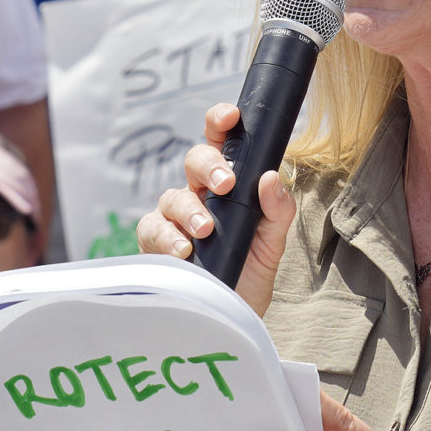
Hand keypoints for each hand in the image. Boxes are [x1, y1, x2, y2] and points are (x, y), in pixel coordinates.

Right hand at [137, 102, 296, 315]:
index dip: (221, 122)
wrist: (233, 313)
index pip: (221, 142)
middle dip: (209, 166)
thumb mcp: (272, 242)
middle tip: (225, 185)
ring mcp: (174, 217)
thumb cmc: (251, 271)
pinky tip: (183, 250)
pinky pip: (153, 230)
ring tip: (205, 229)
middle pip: (194, 160)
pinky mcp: (156, 243)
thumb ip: (277, 211)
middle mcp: (198, 194)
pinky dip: (168, 238)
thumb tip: (271, 178)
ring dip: (190, 209)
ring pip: (172, 195)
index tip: (231, 116)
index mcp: (228, 184)